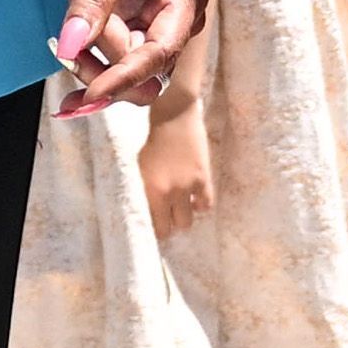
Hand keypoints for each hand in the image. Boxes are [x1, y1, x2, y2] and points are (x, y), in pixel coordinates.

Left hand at [55, 0, 205, 112]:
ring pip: (128, 66)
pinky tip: (71, 39)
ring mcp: (158, 21)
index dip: (122, 79)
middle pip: (145, 74)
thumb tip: (69, 47)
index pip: (156, 57)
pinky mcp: (140, 19)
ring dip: (95, 61)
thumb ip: (89, 4)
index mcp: (183, 2)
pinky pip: (118, 49)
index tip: (87, 93)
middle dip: (105, 73)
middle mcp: (176, 19)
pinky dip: (92, 49)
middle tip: (66, 54)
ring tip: (65, 38)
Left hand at [140, 98, 215, 234]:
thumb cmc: (152, 141)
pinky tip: (195, 199)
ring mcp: (188, 186)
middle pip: (173, 227)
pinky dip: (200, 205)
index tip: (157, 227)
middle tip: (169, 218)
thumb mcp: (141, 168)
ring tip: (182, 208)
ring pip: (189, 220)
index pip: (155, 225)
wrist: (173, 118)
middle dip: (171, 226)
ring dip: (185, 216)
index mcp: (151, 190)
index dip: (157, 230)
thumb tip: (151, 208)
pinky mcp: (203, 178)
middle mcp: (170, 192)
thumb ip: (146, 190)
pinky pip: (206, 204)